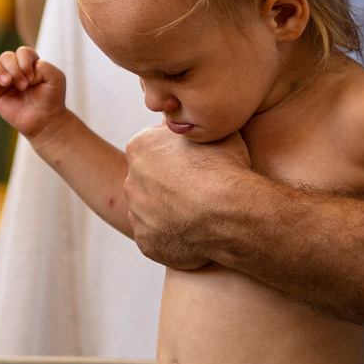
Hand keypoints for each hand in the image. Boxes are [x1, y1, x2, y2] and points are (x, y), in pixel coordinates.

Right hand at [0, 45, 67, 138]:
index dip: (25, 62)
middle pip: (5, 56)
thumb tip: (22, 68)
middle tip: (24, 86)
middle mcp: (14, 68)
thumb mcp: (56, 78)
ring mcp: (1, 79)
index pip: (22, 51)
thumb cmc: (51, 99)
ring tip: (6, 83)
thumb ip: (44, 66)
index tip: (32, 79)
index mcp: (29, 62)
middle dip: (14, 70)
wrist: (44, 122)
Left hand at [122, 124, 256, 270]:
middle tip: (199, 190)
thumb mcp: (211, 131)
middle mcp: (131, 181)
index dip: (178, 155)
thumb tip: (190, 121)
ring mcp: (137, 215)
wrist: (232, 214)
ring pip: (152, 211)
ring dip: (171, 212)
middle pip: (149, 181)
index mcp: (140, 148)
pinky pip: (159, 238)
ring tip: (201, 214)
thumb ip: (192, 127)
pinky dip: (174, 237)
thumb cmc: (226, 168)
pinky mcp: (146, 243)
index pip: (154, 147)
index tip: (197, 163)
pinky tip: (196, 234)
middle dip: (169, 184)